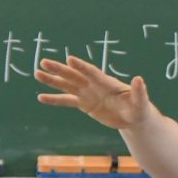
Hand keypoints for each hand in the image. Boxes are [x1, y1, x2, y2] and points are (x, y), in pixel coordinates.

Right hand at [34, 56, 153, 131]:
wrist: (133, 117)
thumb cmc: (138, 108)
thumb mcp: (140, 102)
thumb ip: (139, 91)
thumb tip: (139, 79)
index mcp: (106, 83)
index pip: (92, 73)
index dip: (81, 67)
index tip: (69, 59)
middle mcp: (94, 85)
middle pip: (74, 75)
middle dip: (60, 69)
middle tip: (44, 62)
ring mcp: (87, 93)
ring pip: (67, 85)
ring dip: (52, 80)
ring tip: (37, 74)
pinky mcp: (84, 104)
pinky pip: (66, 100)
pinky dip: (54, 99)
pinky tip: (41, 97)